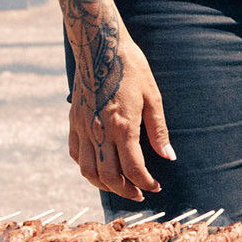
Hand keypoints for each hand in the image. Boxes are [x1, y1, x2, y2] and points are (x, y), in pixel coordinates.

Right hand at [68, 35, 172, 201]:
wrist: (100, 47)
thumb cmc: (131, 69)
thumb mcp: (153, 97)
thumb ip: (158, 130)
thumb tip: (168, 156)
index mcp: (122, 126)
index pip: (132, 168)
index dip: (145, 183)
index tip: (156, 187)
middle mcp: (99, 131)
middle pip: (108, 176)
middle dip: (125, 191)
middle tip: (140, 194)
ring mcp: (82, 127)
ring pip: (87, 170)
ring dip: (103, 185)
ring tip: (120, 187)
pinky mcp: (73, 121)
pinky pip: (75, 153)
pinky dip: (86, 167)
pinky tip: (98, 168)